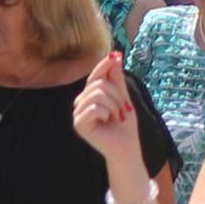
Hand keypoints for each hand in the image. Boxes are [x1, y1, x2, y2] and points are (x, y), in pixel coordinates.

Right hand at [72, 53, 145, 167]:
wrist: (127, 147)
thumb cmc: (125, 124)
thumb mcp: (123, 97)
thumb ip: (117, 79)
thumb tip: (115, 56)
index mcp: (90, 95)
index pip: (95, 75)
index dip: (105, 65)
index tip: (117, 56)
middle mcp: (81, 102)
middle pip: (98, 84)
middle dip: (117, 95)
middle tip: (123, 110)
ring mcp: (78, 113)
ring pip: (97, 94)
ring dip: (114, 105)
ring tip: (117, 117)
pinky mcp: (78, 124)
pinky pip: (94, 108)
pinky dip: (106, 114)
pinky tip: (107, 123)